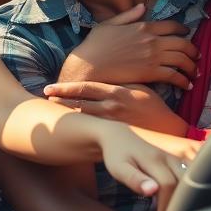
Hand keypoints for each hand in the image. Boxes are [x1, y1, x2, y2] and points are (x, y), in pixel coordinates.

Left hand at [44, 81, 189, 134]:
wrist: (168, 128)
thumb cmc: (152, 105)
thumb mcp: (138, 87)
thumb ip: (118, 83)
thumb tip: (102, 76)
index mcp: (116, 92)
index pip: (85, 88)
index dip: (65, 88)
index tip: (49, 88)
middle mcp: (111, 107)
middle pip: (78, 103)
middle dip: (59, 102)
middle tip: (42, 100)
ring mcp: (111, 122)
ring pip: (82, 117)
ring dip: (65, 114)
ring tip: (48, 112)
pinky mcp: (114, 134)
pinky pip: (91, 130)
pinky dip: (78, 127)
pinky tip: (65, 128)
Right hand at [59, 4, 197, 89]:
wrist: (89, 66)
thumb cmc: (94, 46)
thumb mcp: (108, 24)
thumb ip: (128, 15)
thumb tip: (142, 7)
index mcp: (143, 26)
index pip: (172, 26)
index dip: (183, 30)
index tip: (188, 34)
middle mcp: (152, 40)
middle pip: (183, 43)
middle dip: (193, 50)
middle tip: (197, 56)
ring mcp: (153, 56)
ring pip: (182, 59)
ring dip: (192, 66)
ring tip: (194, 72)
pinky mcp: (151, 72)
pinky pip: (174, 76)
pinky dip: (184, 81)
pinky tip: (186, 85)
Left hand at [92, 119, 196, 210]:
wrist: (118, 137)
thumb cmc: (117, 155)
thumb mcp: (119, 168)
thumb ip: (135, 179)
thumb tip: (152, 190)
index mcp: (155, 160)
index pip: (168, 185)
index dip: (168, 205)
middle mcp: (169, 158)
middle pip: (185, 183)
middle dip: (183, 204)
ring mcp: (175, 159)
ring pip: (192, 179)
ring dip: (189, 197)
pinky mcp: (177, 162)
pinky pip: (190, 176)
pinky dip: (191, 190)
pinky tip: (185, 204)